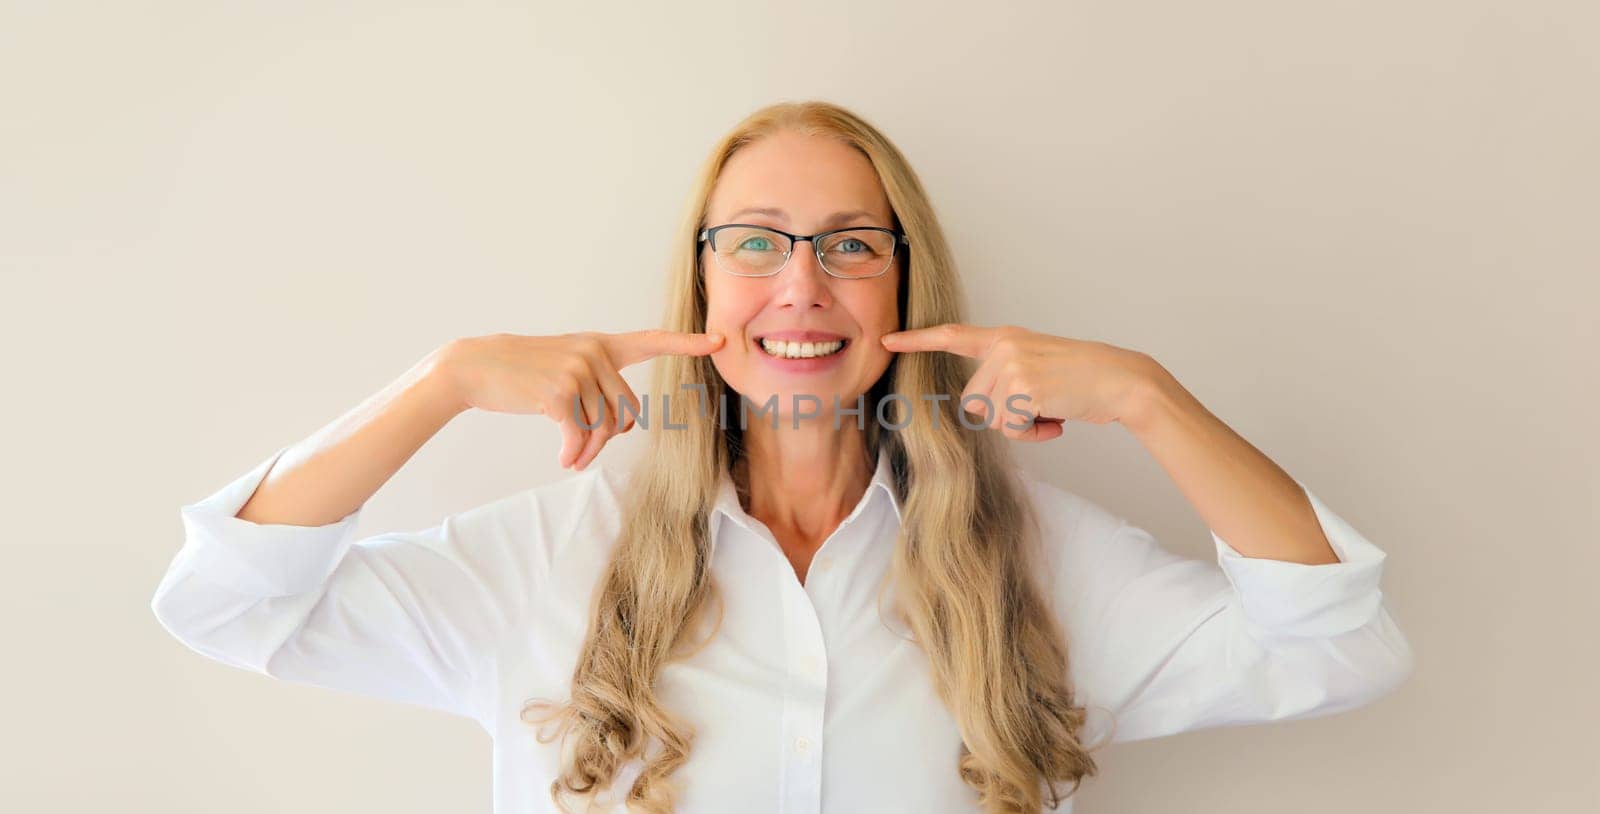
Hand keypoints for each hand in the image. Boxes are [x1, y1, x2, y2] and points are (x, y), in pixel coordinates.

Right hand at [442, 330, 725, 469]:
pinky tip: (563, 459)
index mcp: (601, 345)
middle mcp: (594, 352)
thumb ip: (598, 388)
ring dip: (588, 450)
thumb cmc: (523, 374)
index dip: (685, 343)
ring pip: (604, 427)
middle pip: (627, 411)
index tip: (718, 342)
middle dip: (608, 438)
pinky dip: (574, 453)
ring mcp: (579, 369)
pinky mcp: (560, 391)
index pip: (649, 341)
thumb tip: (619, 429)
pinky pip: (581, 435)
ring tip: (571, 455)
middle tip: (584, 451)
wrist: (476, 367)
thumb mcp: (566, 369)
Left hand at [880, 324, 1156, 440]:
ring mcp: (1012, 365)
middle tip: (1038, 409)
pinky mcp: (1023, 387)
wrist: (1119, 380)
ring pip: (990, 418)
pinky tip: (1056, 419)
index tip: (889, 340)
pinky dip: (1033, 433)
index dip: (919, 339)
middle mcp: (1004, 347)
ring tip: (1049, 411)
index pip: (954, 336)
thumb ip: (1005, 378)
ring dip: (1020, 426)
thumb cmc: (1080, 380)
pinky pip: (1011, 427)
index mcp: (1006, 339)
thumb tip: (980, 410)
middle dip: (1003, 416)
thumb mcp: (1037, 367)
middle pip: (974, 402)